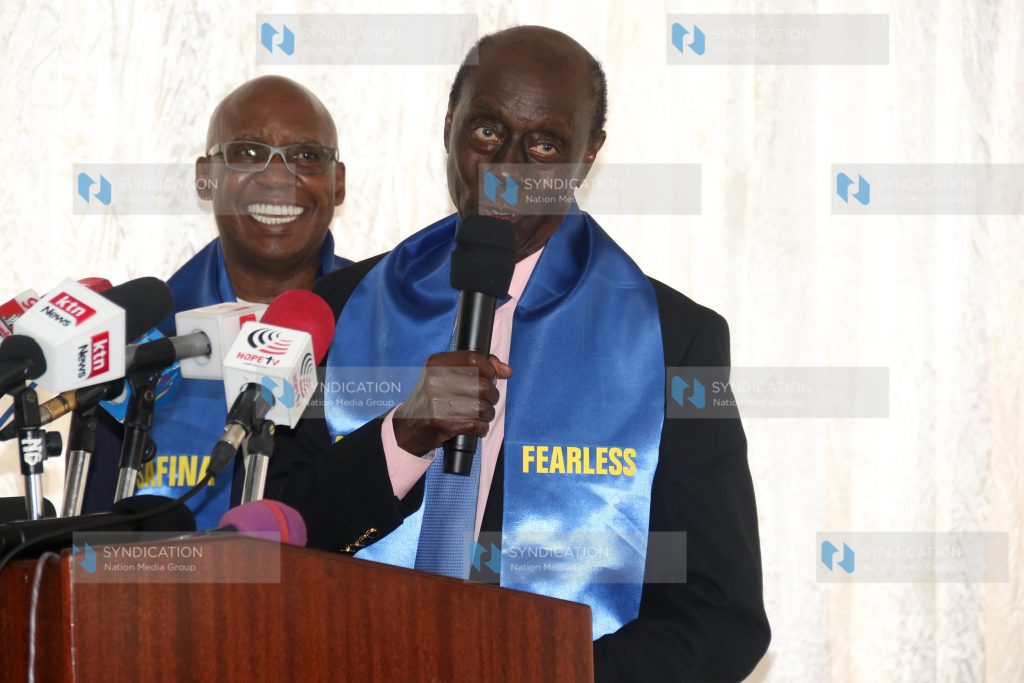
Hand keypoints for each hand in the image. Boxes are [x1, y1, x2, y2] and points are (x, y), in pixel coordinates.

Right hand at [393, 351, 512, 455]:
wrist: (410, 426)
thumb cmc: (435, 398)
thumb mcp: (448, 375)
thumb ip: (479, 366)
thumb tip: (507, 370)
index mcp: (436, 363)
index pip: (474, 359)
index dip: (489, 369)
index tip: (491, 377)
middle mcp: (435, 380)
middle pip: (483, 385)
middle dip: (492, 395)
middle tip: (486, 400)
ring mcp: (437, 402)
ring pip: (482, 407)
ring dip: (488, 413)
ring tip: (481, 415)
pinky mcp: (442, 423)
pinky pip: (477, 425)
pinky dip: (482, 428)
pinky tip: (476, 426)